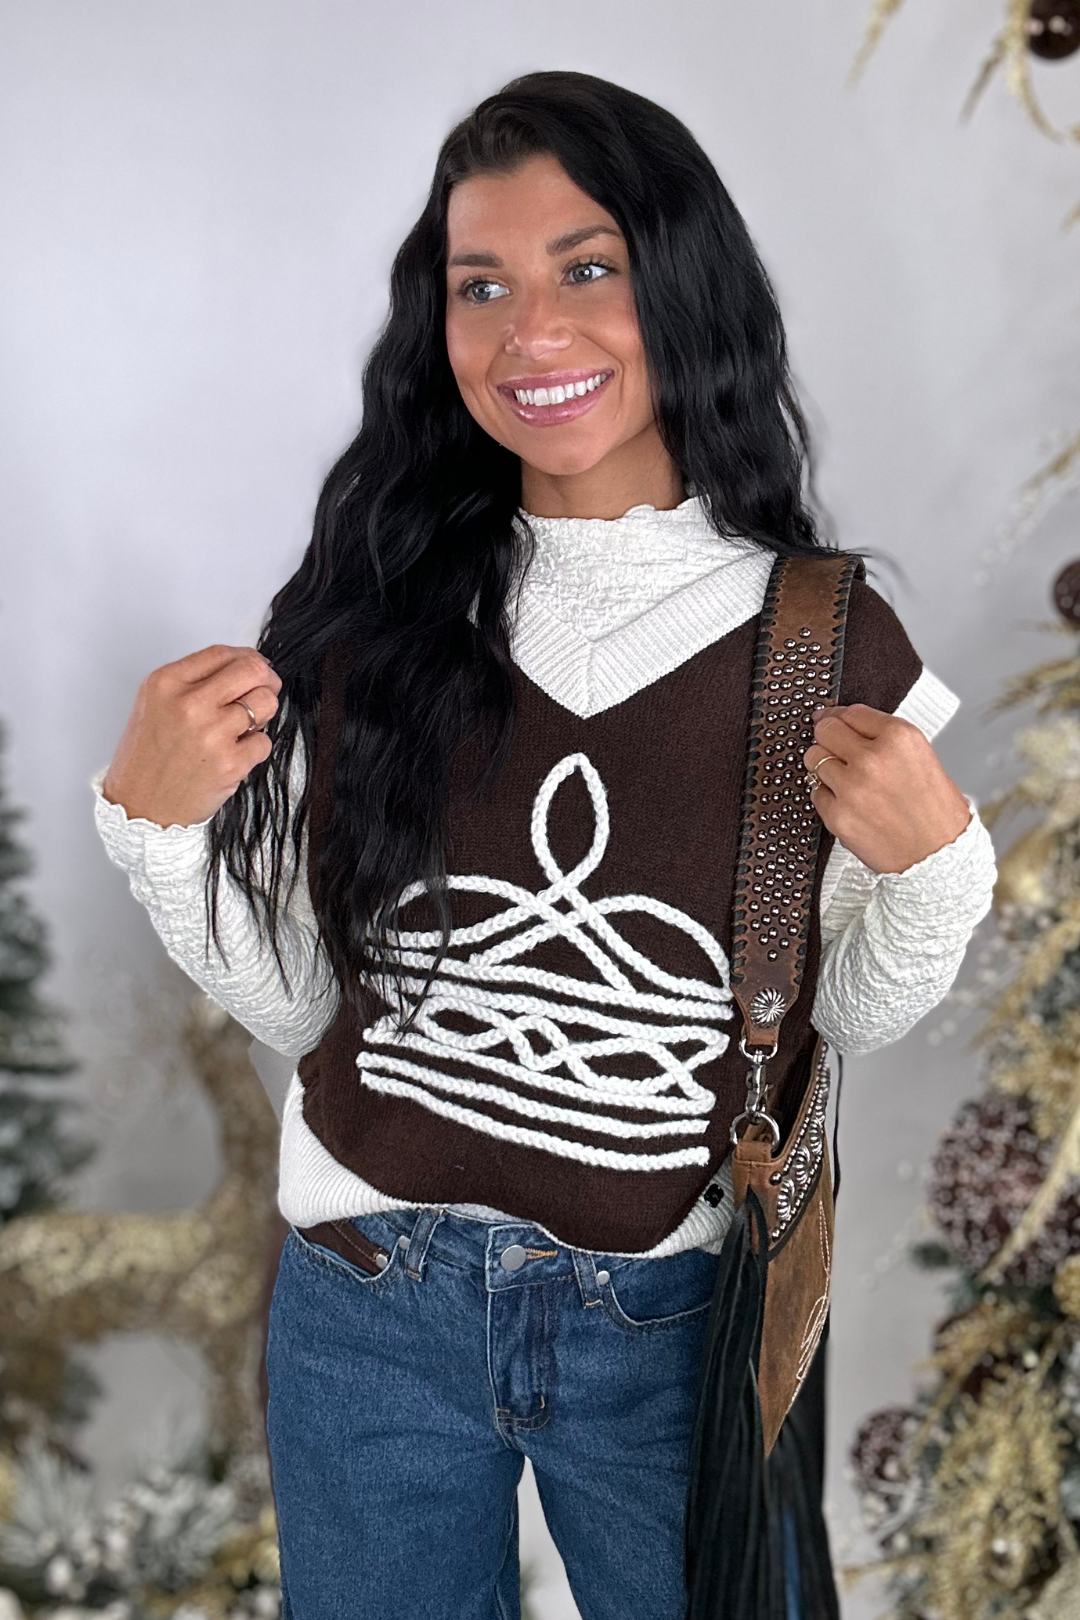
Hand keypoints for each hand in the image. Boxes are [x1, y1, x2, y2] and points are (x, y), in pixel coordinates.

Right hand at [101, 645, 281, 827]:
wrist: (140, 809)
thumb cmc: (148, 759)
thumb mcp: (155, 705)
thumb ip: (194, 681)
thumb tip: (244, 667)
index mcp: (166, 683)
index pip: (223, 653)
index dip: (247, 659)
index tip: (254, 669)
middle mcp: (188, 704)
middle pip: (251, 670)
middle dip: (265, 680)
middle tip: (262, 694)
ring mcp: (211, 733)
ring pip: (266, 703)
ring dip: (262, 715)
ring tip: (241, 729)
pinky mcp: (230, 763)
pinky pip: (264, 742)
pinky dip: (255, 748)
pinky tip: (233, 755)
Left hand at [803, 703, 970, 874]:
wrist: (939, 856)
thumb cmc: (935, 809)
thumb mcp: (922, 756)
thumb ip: (884, 736)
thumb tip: (841, 720)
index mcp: (899, 738)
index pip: (852, 712)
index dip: (839, 715)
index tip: (831, 718)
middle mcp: (873, 759)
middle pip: (826, 730)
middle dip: (827, 736)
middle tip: (834, 746)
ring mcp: (852, 788)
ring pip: (814, 758)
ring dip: (824, 765)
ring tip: (846, 778)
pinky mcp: (838, 815)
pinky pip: (816, 792)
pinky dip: (827, 795)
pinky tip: (848, 802)